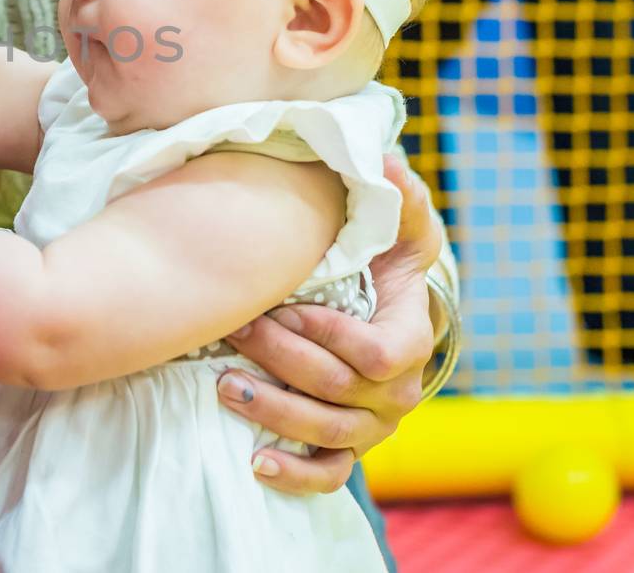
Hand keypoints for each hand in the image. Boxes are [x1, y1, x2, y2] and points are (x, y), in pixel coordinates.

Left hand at [217, 154, 440, 494]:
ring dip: (273, 411)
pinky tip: (254, 464)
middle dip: (281, 359)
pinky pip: (328, 474)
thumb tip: (384, 159)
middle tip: (235, 329)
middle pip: (339, 390)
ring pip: (327, 433)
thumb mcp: (395, 222)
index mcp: (411, 337)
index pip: (380, 354)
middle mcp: (398, 390)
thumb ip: (396, 193)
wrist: (373, 302)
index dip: (333, 338)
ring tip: (223, 385)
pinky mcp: (347, 444)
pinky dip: (294, 474)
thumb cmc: (380, 256)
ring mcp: (373, 424)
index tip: (285, 308)